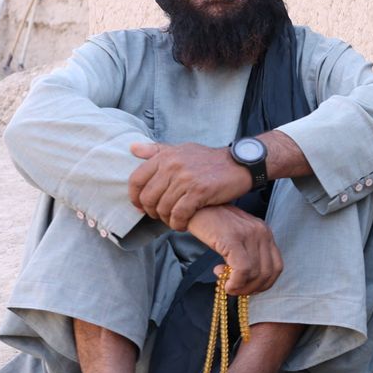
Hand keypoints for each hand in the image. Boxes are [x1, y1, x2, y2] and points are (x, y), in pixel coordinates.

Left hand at [129, 141, 251, 229]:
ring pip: (163, 208)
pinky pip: (179, 214)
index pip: (136, 179)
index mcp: (165, 156)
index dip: (135, 197)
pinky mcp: (199, 191)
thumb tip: (132, 148)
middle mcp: (172, 166)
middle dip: (151, 212)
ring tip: (174, 220)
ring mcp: (185, 179)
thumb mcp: (182, 149)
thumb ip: (157, 150)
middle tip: (161, 216)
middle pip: (148, 197)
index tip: (141, 206)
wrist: (240, 164)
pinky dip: (178, 223)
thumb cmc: (210, 160)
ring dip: (167, 220)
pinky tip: (183, 224)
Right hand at [185, 206, 283, 295]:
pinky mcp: (234, 239)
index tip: (247, 288)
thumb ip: (245, 256)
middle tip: (235, 289)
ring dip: (241, 287)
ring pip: (256, 273)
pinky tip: (225, 283)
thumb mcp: (236, 239)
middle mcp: (261, 233)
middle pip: (268, 273)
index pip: (277, 267)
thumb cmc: (213, 225)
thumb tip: (245, 282)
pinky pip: (243, 269)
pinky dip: (236, 283)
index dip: (264, 284)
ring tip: (226, 283)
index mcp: (265, 233)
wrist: (195, 208)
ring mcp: (249, 235)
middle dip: (252, 288)